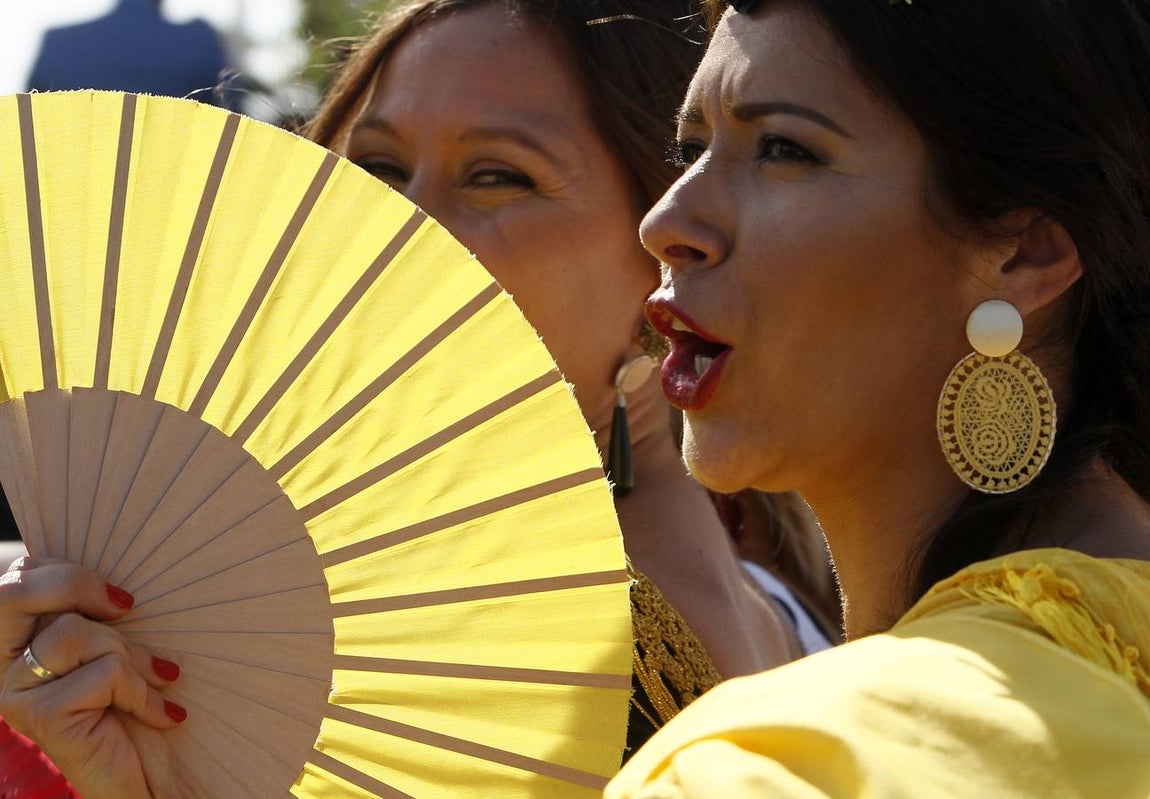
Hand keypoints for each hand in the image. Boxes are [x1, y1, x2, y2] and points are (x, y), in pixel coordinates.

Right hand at [0, 557, 185, 798]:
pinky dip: (144, 693)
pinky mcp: (39, 717)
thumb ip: (89, 612)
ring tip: (158, 679)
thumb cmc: (125, 703)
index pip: (18, 577)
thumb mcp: (104, 646)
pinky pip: (104, 675)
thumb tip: (117, 567)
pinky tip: (164, 714)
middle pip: (21, 593)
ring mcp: (13, 692)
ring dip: (132, 655)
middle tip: (129, 609)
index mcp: (10, 640)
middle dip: (81, 587)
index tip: (120, 598)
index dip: (68, 572)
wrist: (133, 779)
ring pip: (75, 632)